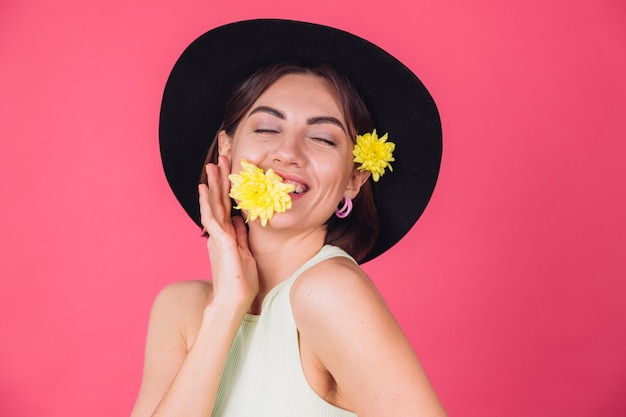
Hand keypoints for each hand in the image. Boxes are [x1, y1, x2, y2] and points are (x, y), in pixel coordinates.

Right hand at [198, 156, 258, 311]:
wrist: (233, 303)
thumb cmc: (240, 283)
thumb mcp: (245, 253)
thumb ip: (240, 236)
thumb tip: (238, 220)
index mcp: (225, 236)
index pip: (225, 207)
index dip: (226, 189)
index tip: (228, 170)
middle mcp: (218, 235)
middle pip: (218, 202)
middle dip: (219, 180)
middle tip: (219, 159)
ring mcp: (218, 239)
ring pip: (214, 206)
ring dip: (213, 185)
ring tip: (211, 166)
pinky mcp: (220, 244)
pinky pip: (212, 219)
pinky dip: (208, 203)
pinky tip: (206, 189)